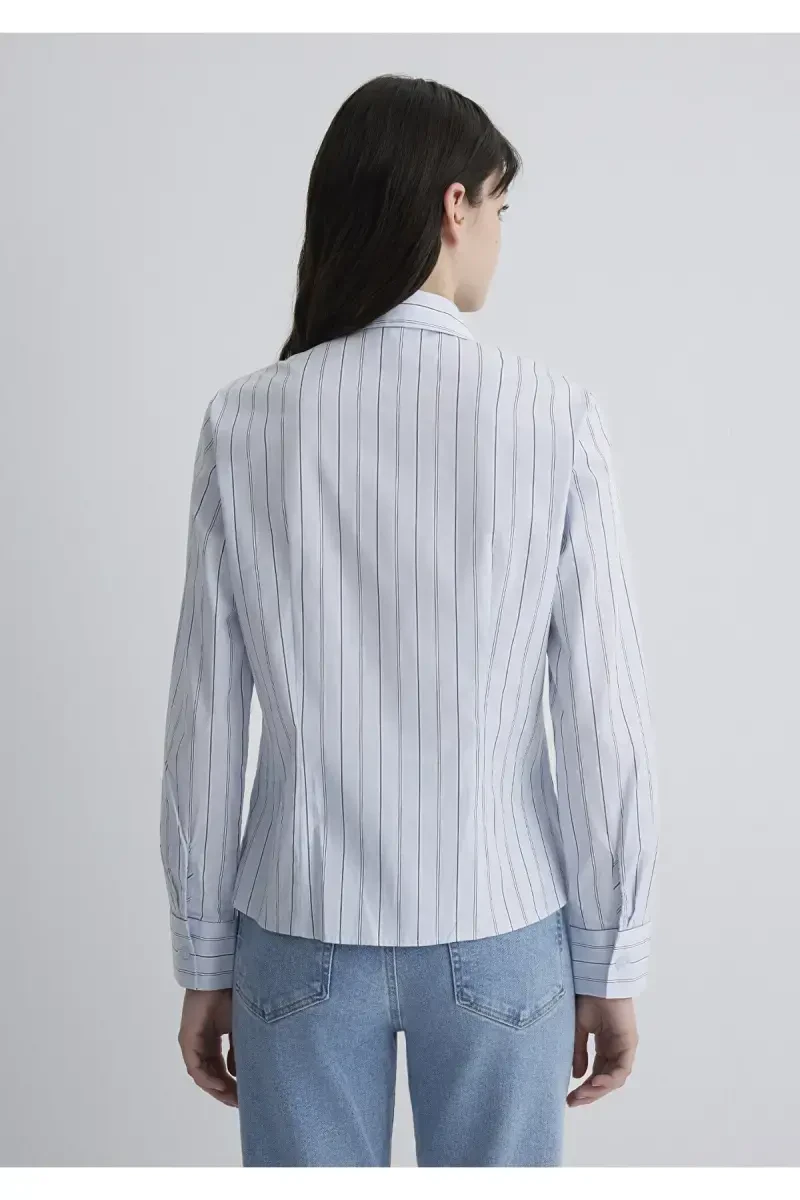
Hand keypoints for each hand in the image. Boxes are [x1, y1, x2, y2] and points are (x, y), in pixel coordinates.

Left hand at [177, 987, 237, 1106]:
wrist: (220, 976)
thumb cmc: (231, 996)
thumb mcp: (239, 1028)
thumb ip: (238, 1050)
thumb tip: (238, 1075)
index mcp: (211, 1041)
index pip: (219, 1069)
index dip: (231, 1084)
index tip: (245, 1096)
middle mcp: (199, 1045)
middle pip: (210, 1075)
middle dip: (225, 1091)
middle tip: (240, 1102)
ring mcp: (191, 1043)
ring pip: (201, 1075)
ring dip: (216, 1088)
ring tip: (232, 1098)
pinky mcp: (187, 1040)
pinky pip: (195, 1066)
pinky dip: (207, 1078)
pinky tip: (220, 1085)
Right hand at [567, 994, 638, 1105]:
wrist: (596, 982)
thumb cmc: (587, 999)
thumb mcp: (578, 1030)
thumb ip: (578, 1053)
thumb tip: (578, 1076)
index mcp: (604, 1045)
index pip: (597, 1074)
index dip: (585, 1088)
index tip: (569, 1098)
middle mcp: (615, 1049)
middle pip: (606, 1080)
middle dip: (590, 1094)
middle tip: (573, 1102)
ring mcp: (624, 1048)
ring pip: (614, 1079)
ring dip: (598, 1089)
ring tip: (582, 1094)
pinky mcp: (629, 1044)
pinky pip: (621, 1069)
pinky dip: (609, 1079)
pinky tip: (594, 1083)